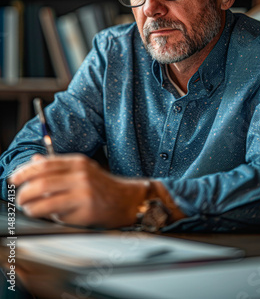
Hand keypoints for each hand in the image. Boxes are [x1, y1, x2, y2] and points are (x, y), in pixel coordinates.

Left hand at [9, 154, 148, 227]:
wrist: (127, 200)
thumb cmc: (102, 185)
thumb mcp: (82, 168)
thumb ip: (58, 165)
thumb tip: (34, 160)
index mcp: (78, 162)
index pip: (45, 164)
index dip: (25, 171)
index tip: (13, 178)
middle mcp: (81, 176)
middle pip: (42, 183)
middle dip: (24, 192)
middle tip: (19, 198)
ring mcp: (84, 194)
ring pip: (47, 202)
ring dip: (32, 207)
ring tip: (30, 209)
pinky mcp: (87, 211)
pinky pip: (60, 216)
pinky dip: (51, 216)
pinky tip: (51, 215)